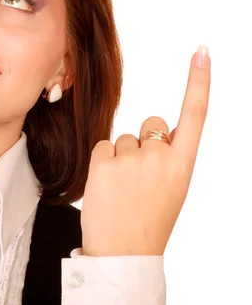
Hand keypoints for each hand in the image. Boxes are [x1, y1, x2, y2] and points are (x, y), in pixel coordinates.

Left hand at [80, 46, 210, 255]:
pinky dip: (103, 162)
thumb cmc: (148, 219)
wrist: (123, 252)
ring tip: (123, 189)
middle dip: (144, 142)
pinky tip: (107, 186)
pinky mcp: (104, 162)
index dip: (199, 81)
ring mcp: (132, 159)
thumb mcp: (172, 188)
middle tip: (139, 178)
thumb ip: (168, 158)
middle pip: (149, 125)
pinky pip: (103, 146)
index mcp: (183, 165)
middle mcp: (161, 157)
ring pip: (123, 138)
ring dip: (121, 157)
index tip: (202, 52)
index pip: (195, 115)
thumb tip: (156, 131)